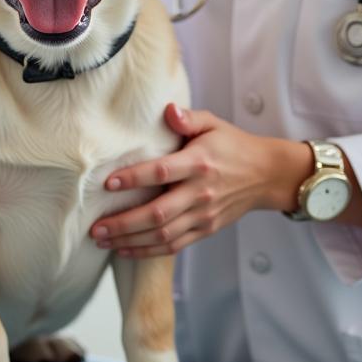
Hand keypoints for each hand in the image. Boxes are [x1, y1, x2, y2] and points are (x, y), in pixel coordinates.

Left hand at [90, 104, 311, 256]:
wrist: (267, 174)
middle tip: (95, 227)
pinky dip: (148, 251)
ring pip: (163, 234)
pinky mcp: (206, 229)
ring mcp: (204, 215)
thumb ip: (188, 118)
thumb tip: (168, 110)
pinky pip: (174, 245)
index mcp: (199, 163)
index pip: (162, 172)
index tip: (107, 183)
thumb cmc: (233, 145)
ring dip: (130, 240)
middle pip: (158, 213)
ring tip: (101, 240)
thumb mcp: (213, 124)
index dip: (134, 178)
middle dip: (123, 222)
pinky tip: (125, 250)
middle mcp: (200, 192)